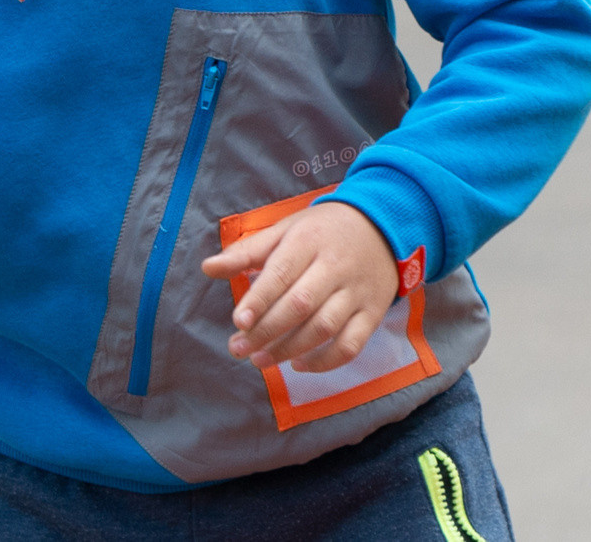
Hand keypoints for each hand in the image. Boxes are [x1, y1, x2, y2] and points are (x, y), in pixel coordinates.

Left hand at [202, 201, 397, 372]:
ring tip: (261, 360)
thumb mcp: (286, 229)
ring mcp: (357, 292)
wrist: (383, 225)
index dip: (260, 299)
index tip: (239, 321)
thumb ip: (247, 251)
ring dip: (290, 350)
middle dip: (266, 331)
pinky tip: (299, 364)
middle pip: (301, 304)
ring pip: (324, 327)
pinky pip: (351, 345)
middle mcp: (335, 267)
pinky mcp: (373, 313)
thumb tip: (208, 267)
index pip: (282, 272)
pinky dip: (325, 362)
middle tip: (239, 348)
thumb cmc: (323, 231)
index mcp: (310, 241)